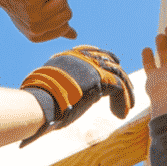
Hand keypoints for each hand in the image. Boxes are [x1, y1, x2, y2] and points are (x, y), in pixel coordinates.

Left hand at [0, 0, 75, 41]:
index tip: (41, 8)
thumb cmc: (19, 2)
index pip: (65, 25)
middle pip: (67, 13)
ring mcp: (36, 14)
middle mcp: (36, 29)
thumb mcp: (36, 18)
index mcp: (36, 37)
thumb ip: (55, 27)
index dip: (58, 12)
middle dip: (57, 1)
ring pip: (63, 0)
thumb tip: (74, 36)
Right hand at [19, 46, 134, 144]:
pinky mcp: (99, 79)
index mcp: (68, 57)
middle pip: (108, 60)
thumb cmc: (37, 103)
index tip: (113, 66)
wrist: (39, 103)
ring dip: (125, 91)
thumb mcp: (47, 87)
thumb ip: (57, 84)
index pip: (90, 51)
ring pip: (117, 74)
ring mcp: (90, 67)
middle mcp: (81, 58)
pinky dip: (123, 101)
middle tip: (127, 88)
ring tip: (129, 106)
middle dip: (118, 74)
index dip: (104, 59)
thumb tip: (55, 94)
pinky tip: (121, 114)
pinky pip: (118, 87)